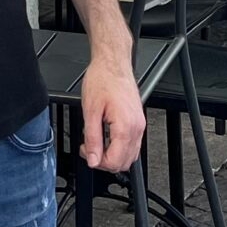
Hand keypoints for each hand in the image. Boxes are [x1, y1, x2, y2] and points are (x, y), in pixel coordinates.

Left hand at [81, 44, 146, 172]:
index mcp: (125, 126)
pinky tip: (107, 137)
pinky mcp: (138, 120)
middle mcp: (137, 127)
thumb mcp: (90, 111)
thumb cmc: (102, 80)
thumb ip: (92, 139)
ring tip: (97, 142)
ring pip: (130, 156)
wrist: (112, 63)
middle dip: (104, 160)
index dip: (97, 162)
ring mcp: (140, 124)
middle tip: (90, 148)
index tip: (86, 151)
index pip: (115, 161)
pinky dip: (119, 147)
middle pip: (124, 162)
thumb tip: (92, 159)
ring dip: (112, 155)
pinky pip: (133, 144)